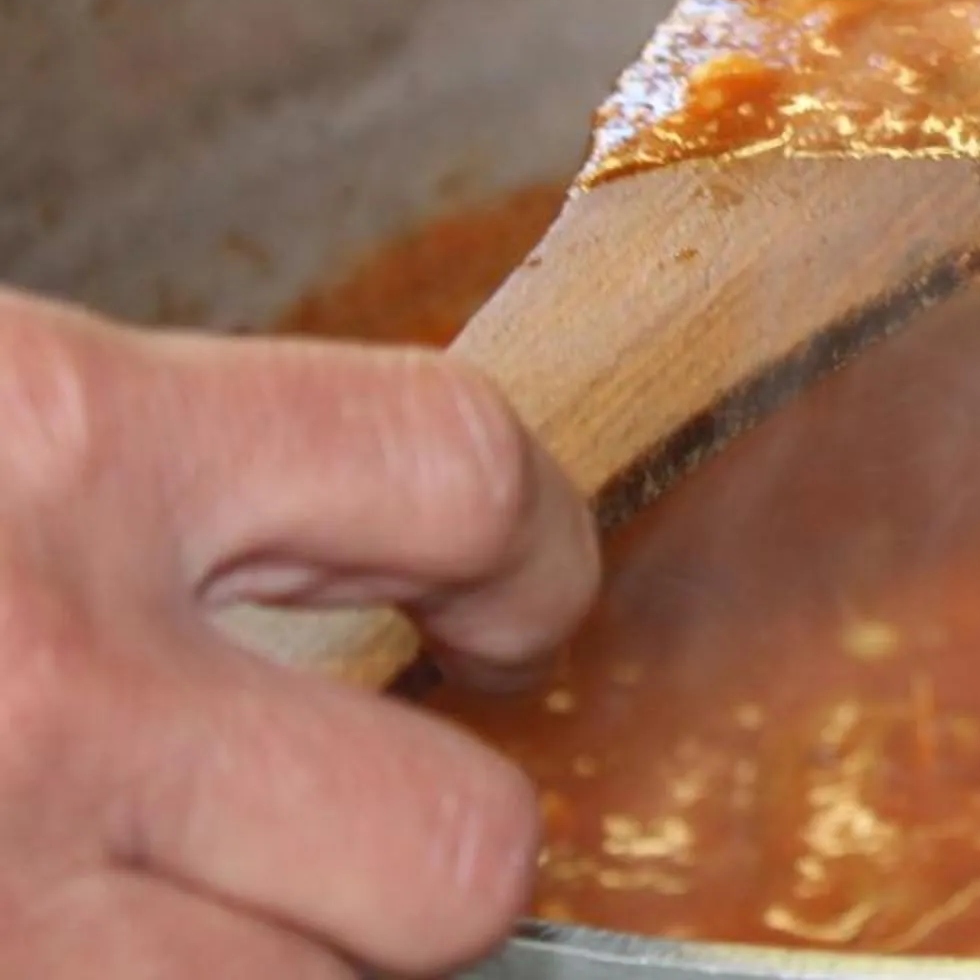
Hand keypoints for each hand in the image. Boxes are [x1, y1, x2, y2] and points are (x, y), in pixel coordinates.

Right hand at [0, 287, 597, 976]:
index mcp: (68, 437)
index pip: (460, 471)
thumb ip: (128, 466)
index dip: (531, 553)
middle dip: (443, 852)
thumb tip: (315, 529)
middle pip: (454, 845)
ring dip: (290, 962)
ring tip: (203, 902)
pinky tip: (80, 945)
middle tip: (372, 823)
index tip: (513, 604)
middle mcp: (62, 676)